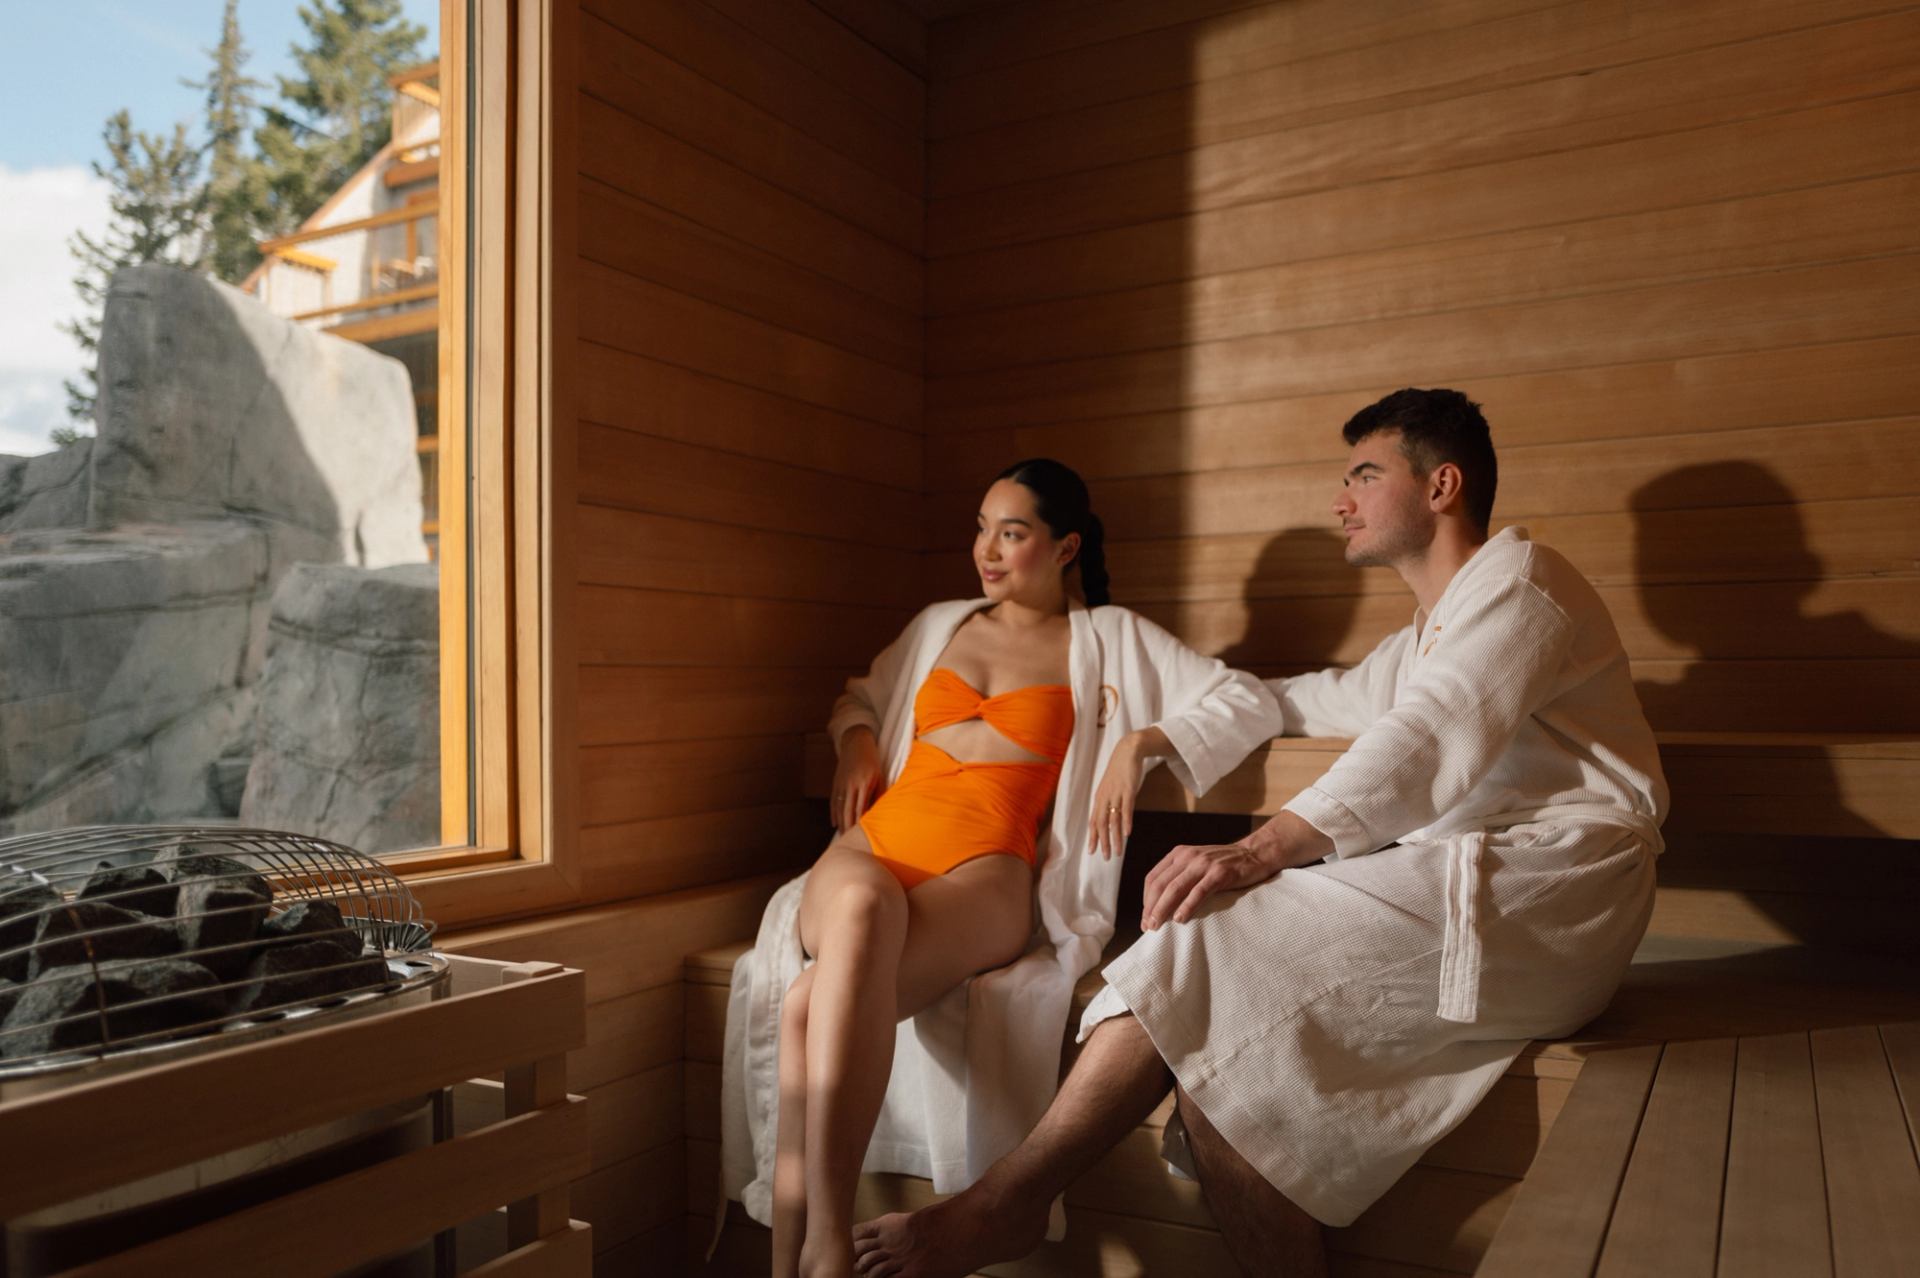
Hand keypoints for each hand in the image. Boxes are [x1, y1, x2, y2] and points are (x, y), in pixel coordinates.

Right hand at [830, 727, 882, 833]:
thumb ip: (880, 792)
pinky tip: (835, 823)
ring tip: (842, 837)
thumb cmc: (872, 758)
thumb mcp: (880, 774)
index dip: (860, 823)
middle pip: (847, 811)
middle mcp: (850, 785)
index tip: (861, 836)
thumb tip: (880, 810)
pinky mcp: (836, 782)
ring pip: (839, 808)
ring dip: (840, 824)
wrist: (856, 742)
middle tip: (849, 842)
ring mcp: (841, 784)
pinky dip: (834, 814)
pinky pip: (834, 802)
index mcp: (863, 783)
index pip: (861, 808)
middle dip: (848, 827)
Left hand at [1088, 732, 1146, 858]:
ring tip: (1117, 852)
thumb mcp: (1110, 788)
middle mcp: (1105, 797)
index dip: (1093, 837)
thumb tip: (1110, 818)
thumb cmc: (1119, 771)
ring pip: (1114, 820)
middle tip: (1105, 857)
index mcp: (1099, 798)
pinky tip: (1127, 834)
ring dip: (1115, 838)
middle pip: (1102, 824)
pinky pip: (1126, 808)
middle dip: (1103, 842)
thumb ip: (1109, 802)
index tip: (1092, 852)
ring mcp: (1116, 794)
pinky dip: (1126, 822)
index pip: (1094, 821)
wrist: (1127, 751)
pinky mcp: (1128, 789)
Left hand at [1141, 841, 1279, 930]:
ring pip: (1175, 888)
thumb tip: (1161, 903)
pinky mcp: (1219, 873)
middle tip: (1147, 926)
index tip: (1145, 917)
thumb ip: (1180, 876)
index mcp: (1178, 854)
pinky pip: (1198, 891)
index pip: (1153, 877)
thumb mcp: (1196, 864)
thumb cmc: (1223, 864)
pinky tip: (1180, 919)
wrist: (1254, 853)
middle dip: (1150, 907)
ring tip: (1157, 925)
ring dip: (1163, 909)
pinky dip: (1187, 906)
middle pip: (1160, 884)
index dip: (1145, 899)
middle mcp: (1187, 856)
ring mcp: (1203, 864)